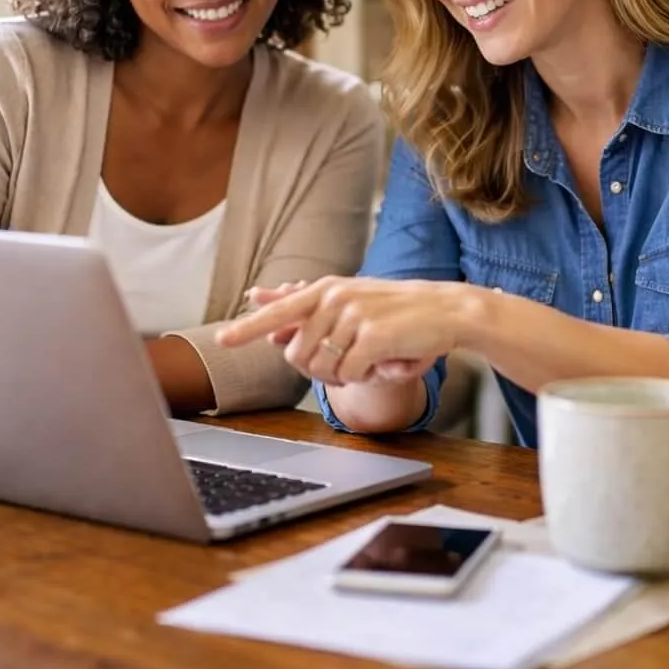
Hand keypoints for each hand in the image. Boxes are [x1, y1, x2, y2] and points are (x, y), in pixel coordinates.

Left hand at [217, 276, 476, 384]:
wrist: (444, 310)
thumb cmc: (395, 313)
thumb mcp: (350, 305)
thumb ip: (310, 311)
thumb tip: (268, 313)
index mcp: (324, 290)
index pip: (278, 311)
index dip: (248, 327)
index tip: (223, 339)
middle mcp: (333, 298)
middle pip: (298, 356)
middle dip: (317, 372)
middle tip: (346, 367)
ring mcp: (352, 315)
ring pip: (322, 369)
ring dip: (342, 378)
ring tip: (366, 362)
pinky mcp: (372, 335)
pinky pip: (350, 375)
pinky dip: (365, 378)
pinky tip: (383, 363)